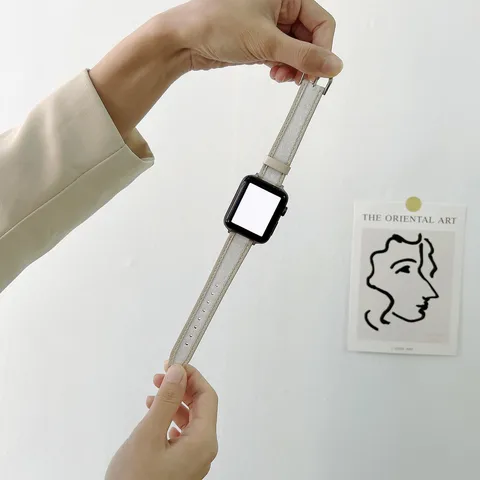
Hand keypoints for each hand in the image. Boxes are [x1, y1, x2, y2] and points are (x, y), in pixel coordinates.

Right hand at [105, 364, 217, 479]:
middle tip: (160, 374)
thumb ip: (166, 400)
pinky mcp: (182, 465)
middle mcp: (203, 450)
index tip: (173, 362)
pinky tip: (154, 414)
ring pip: (191, 419)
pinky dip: (169, 418)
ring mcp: (193, 459)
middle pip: (201, 406)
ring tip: (154, 393)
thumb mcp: (148, 435)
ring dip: (174, 401)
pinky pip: (182, 433)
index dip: (192, 376)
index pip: (207, 396)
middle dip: (182, 387)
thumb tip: (179, 371)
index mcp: (203, 441)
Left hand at [169, 0, 342, 82]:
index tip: (319, 72)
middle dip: (305, 61)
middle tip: (300, 80)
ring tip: (281, 77)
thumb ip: (303, 56)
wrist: (185, 40)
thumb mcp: (266, 42)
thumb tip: (334, 66)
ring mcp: (270, 24)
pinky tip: (274, 74)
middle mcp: (280, 6)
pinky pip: (282, 55)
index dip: (323, 49)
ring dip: (293, 67)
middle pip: (310, 38)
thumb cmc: (216, 25)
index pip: (321, 22)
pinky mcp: (260, 40)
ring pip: (296, 49)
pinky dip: (282, 67)